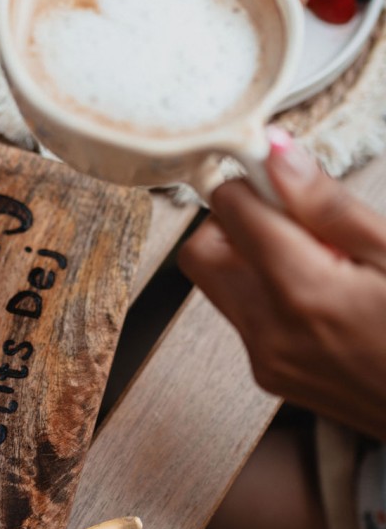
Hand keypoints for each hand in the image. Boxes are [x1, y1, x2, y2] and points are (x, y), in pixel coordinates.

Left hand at [178, 129, 385, 438]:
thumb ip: (327, 206)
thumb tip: (274, 152)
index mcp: (301, 292)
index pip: (228, 208)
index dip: (255, 182)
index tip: (287, 180)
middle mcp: (269, 331)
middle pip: (201, 250)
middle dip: (235, 222)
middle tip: (297, 222)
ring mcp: (266, 360)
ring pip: (218, 284)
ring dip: (251, 258)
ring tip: (321, 262)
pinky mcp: (271, 376)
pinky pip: (244, 316)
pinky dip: (267, 292)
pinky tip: (322, 296)